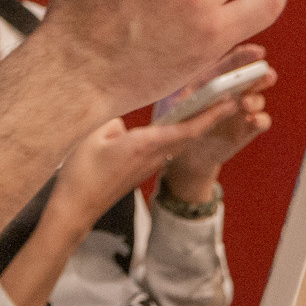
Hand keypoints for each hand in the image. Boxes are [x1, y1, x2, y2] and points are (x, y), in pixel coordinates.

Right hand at [55, 101, 232, 222]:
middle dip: (209, 117)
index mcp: (145, 144)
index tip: (229, 102)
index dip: (210, 115)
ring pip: (177, 142)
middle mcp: (153, 157)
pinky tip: (174, 125)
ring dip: (192, 126)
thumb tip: (124, 123)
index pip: (186, 129)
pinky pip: (164, 149)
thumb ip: (114, 122)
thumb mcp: (92, 136)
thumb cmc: (82, 174)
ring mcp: (149, 166)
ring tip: (204, 105)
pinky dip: (175, 135)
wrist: (76, 209)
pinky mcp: (142, 171)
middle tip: (226, 97)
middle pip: (188, 135)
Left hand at [158, 46, 274, 202]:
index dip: (246, 55)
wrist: (183, 153)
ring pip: (258, 99)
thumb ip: (186, 97)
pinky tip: (252, 120)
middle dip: (262, 74)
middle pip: (254, 77)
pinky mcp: (247, 128)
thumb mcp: (172, 106)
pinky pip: (262, 121)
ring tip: (245, 104)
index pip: (233, 63)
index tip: (258, 52)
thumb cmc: (176, 122)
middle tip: (266, 74)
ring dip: (255, 99)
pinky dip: (261, 119)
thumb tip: (199, 94)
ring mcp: (242, 109)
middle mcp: (234, 90)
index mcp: (215, 79)